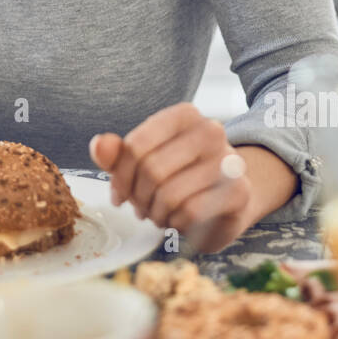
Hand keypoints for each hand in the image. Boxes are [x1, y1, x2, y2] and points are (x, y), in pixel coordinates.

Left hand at [89, 103, 253, 252]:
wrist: (231, 197)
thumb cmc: (181, 176)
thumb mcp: (145, 161)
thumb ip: (118, 154)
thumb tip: (98, 145)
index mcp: (185, 115)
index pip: (136, 146)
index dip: (120, 177)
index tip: (119, 194)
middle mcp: (211, 130)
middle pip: (152, 170)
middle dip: (139, 198)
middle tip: (140, 208)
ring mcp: (229, 160)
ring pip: (171, 194)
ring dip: (157, 214)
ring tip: (159, 214)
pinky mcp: (239, 192)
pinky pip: (192, 212)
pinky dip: (178, 223)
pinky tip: (179, 221)